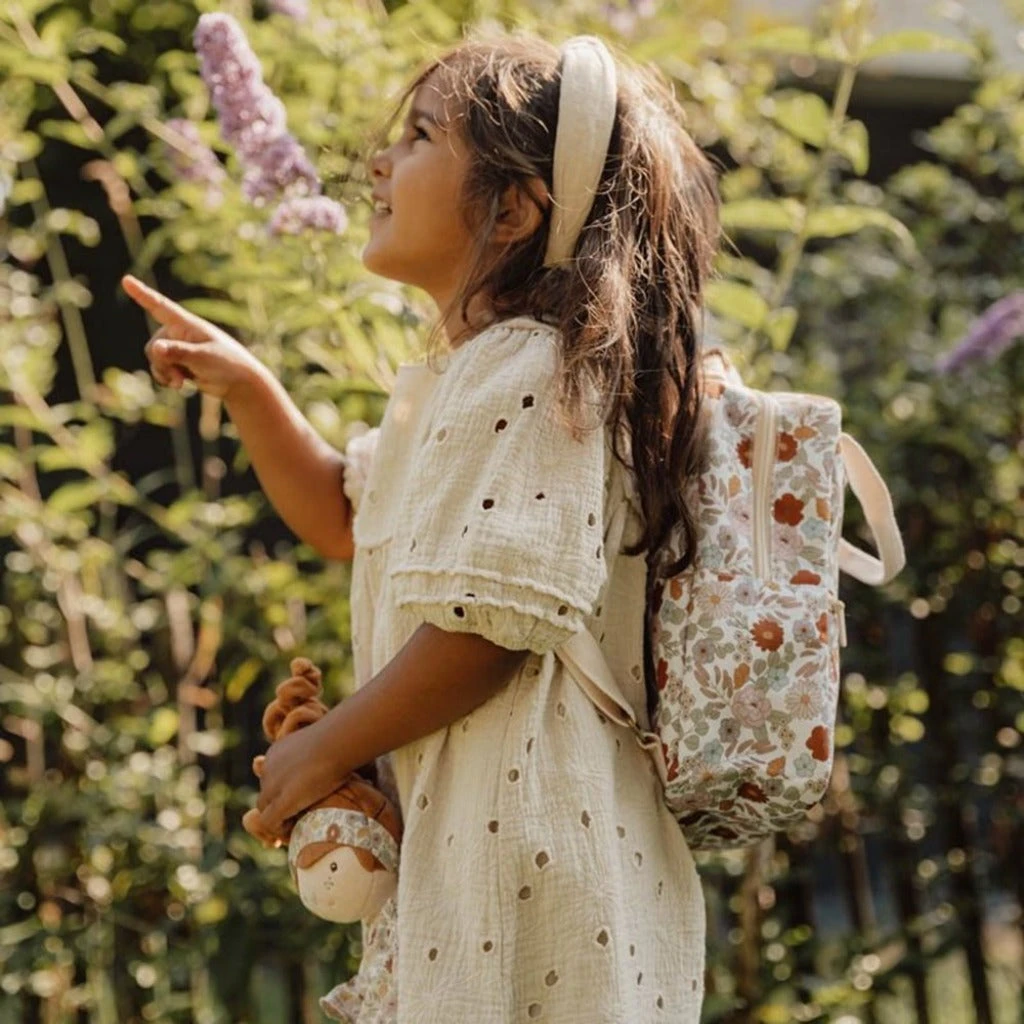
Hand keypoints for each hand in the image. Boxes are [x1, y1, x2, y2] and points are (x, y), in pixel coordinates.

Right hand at [121, 274, 263, 400]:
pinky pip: (159, 369)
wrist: (238, 383)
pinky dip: (165, 378)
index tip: (126, 280)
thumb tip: (154, 348)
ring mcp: (177, 348)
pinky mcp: (179, 362)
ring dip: (164, 373)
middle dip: (161, 363)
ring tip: (181, 383)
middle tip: (179, 377)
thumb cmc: (227, 364)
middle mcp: (179, 333)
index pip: (160, 306)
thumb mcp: (203, 358)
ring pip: (154, 358)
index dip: (142, 294)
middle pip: (153, 346)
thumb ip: (178, 353)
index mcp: (187, 324)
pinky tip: (179, 385)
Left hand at [255, 715, 347, 834]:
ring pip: (264, 810)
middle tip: (296, 819)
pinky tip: (297, 828)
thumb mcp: (322, 748)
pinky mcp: (280, 801)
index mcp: (278, 752)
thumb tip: (331, 763)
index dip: (281, 793)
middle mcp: (269, 767)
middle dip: (278, 808)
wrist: (339, 742)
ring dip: (279, 819)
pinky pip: (269, 822)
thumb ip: (316, 757)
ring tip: (299, 823)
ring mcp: (272, 785)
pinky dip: (279, 829)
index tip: (297, 802)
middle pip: (266, 795)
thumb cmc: (340, 742)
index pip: (271, 779)